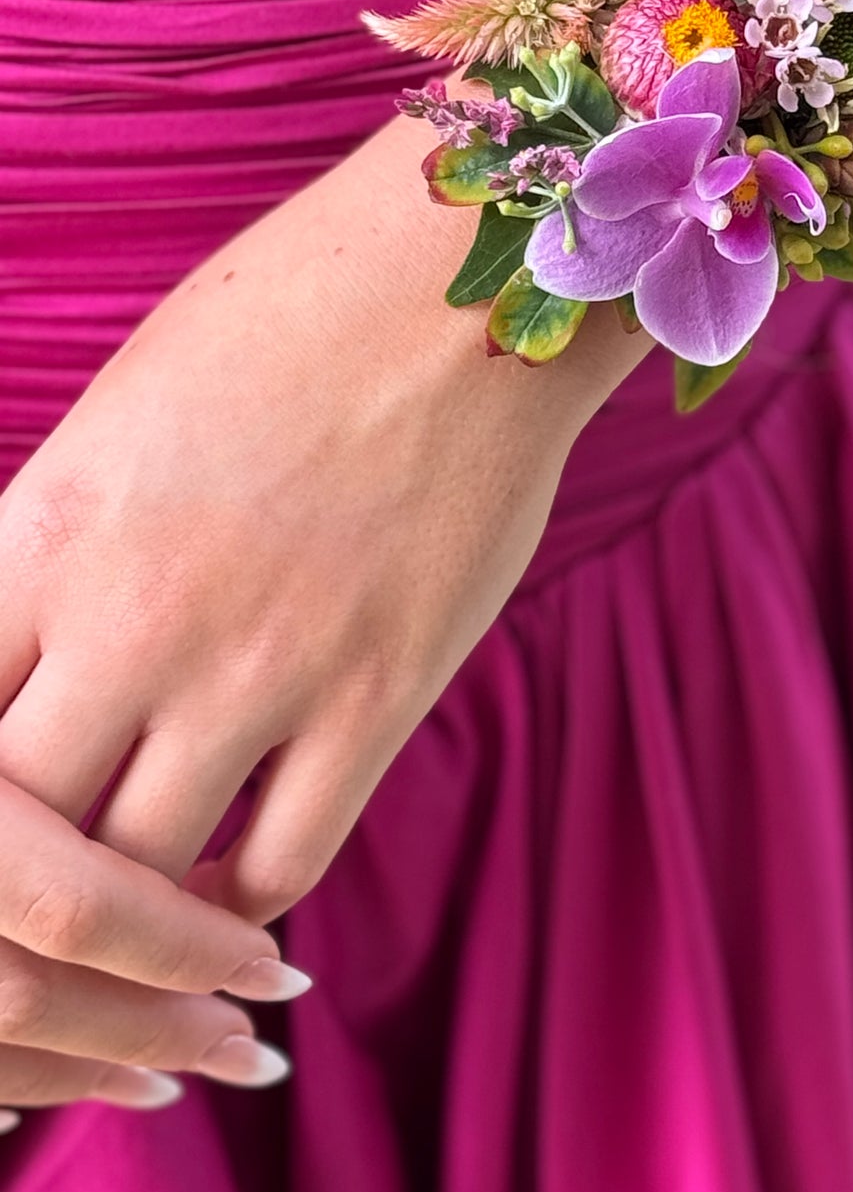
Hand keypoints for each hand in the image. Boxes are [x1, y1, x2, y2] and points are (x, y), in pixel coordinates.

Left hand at [0, 111, 649, 1087]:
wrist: (467, 285)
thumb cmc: (292, 314)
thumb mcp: (126, 413)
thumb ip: (58, 547)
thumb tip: (30, 657)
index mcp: (50, 527)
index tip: (3, 804)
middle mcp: (135, 613)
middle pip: (18, 832)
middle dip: (29, 877)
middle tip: (57, 880)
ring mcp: (261, 664)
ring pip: (138, 875)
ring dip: (131, 905)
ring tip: (142, 895)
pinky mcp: (379, 692)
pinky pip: (280, 865)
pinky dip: (242, 905)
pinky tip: (238, 882)